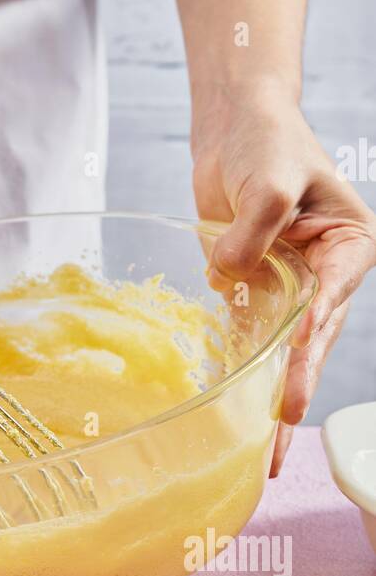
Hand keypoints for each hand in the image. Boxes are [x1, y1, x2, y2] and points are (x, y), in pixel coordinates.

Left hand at [192, 88, 375, 475]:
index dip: (313, 337)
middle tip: (284, 430)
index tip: (296, 372)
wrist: (235, 125)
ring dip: (271, 395)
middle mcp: (324, 273)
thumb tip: (228, 276)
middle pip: (311, 338)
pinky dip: (242, 372)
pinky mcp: (252, 288)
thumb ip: (255, 229)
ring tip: (264, 450)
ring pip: (281, 349)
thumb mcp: (270, 179)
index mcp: (348, 246)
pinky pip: (248, 336)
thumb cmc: (267, 142)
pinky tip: (235, 416)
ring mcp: (288, 285)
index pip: (331, 297)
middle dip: (297, 386)